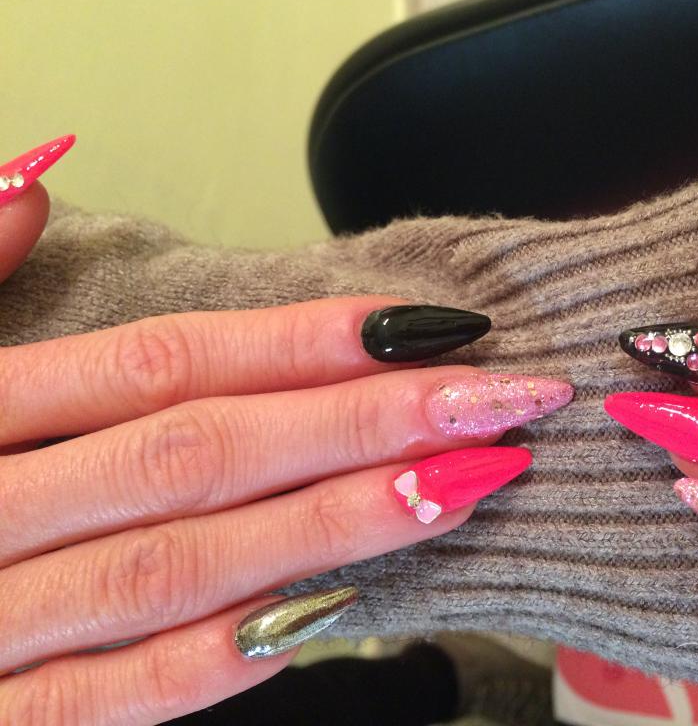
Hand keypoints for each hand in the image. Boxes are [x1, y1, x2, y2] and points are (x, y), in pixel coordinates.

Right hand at [0, 148, 572, 722]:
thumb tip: (30, 179)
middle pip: (199, 452)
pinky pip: (127, 695)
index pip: (158, 363)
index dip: (297, 341)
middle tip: (496, 397)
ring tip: (463, 482)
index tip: (421, 325)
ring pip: (185, 567)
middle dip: (361, 422)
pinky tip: (349, 605)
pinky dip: (238, 652)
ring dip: (337, 526)